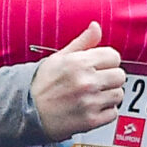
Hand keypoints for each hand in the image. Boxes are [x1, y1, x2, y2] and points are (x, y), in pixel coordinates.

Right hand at [31, 22, 125, 138]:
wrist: (26, 112)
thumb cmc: (42, 84)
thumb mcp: (59, 58)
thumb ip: (82, 42)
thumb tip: (96, 26)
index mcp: (79, 63)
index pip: (114, 56)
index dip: (107, 61)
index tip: (99, 67)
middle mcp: (86, 82)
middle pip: (119, 76)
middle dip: (109, 78)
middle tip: (96, 82)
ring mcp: (89, 102)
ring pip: (118, 95)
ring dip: (108, 96)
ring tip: (92, 96)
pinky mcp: (90, 120)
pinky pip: (113, 113)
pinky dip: (105, 112)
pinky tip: (91, 108)